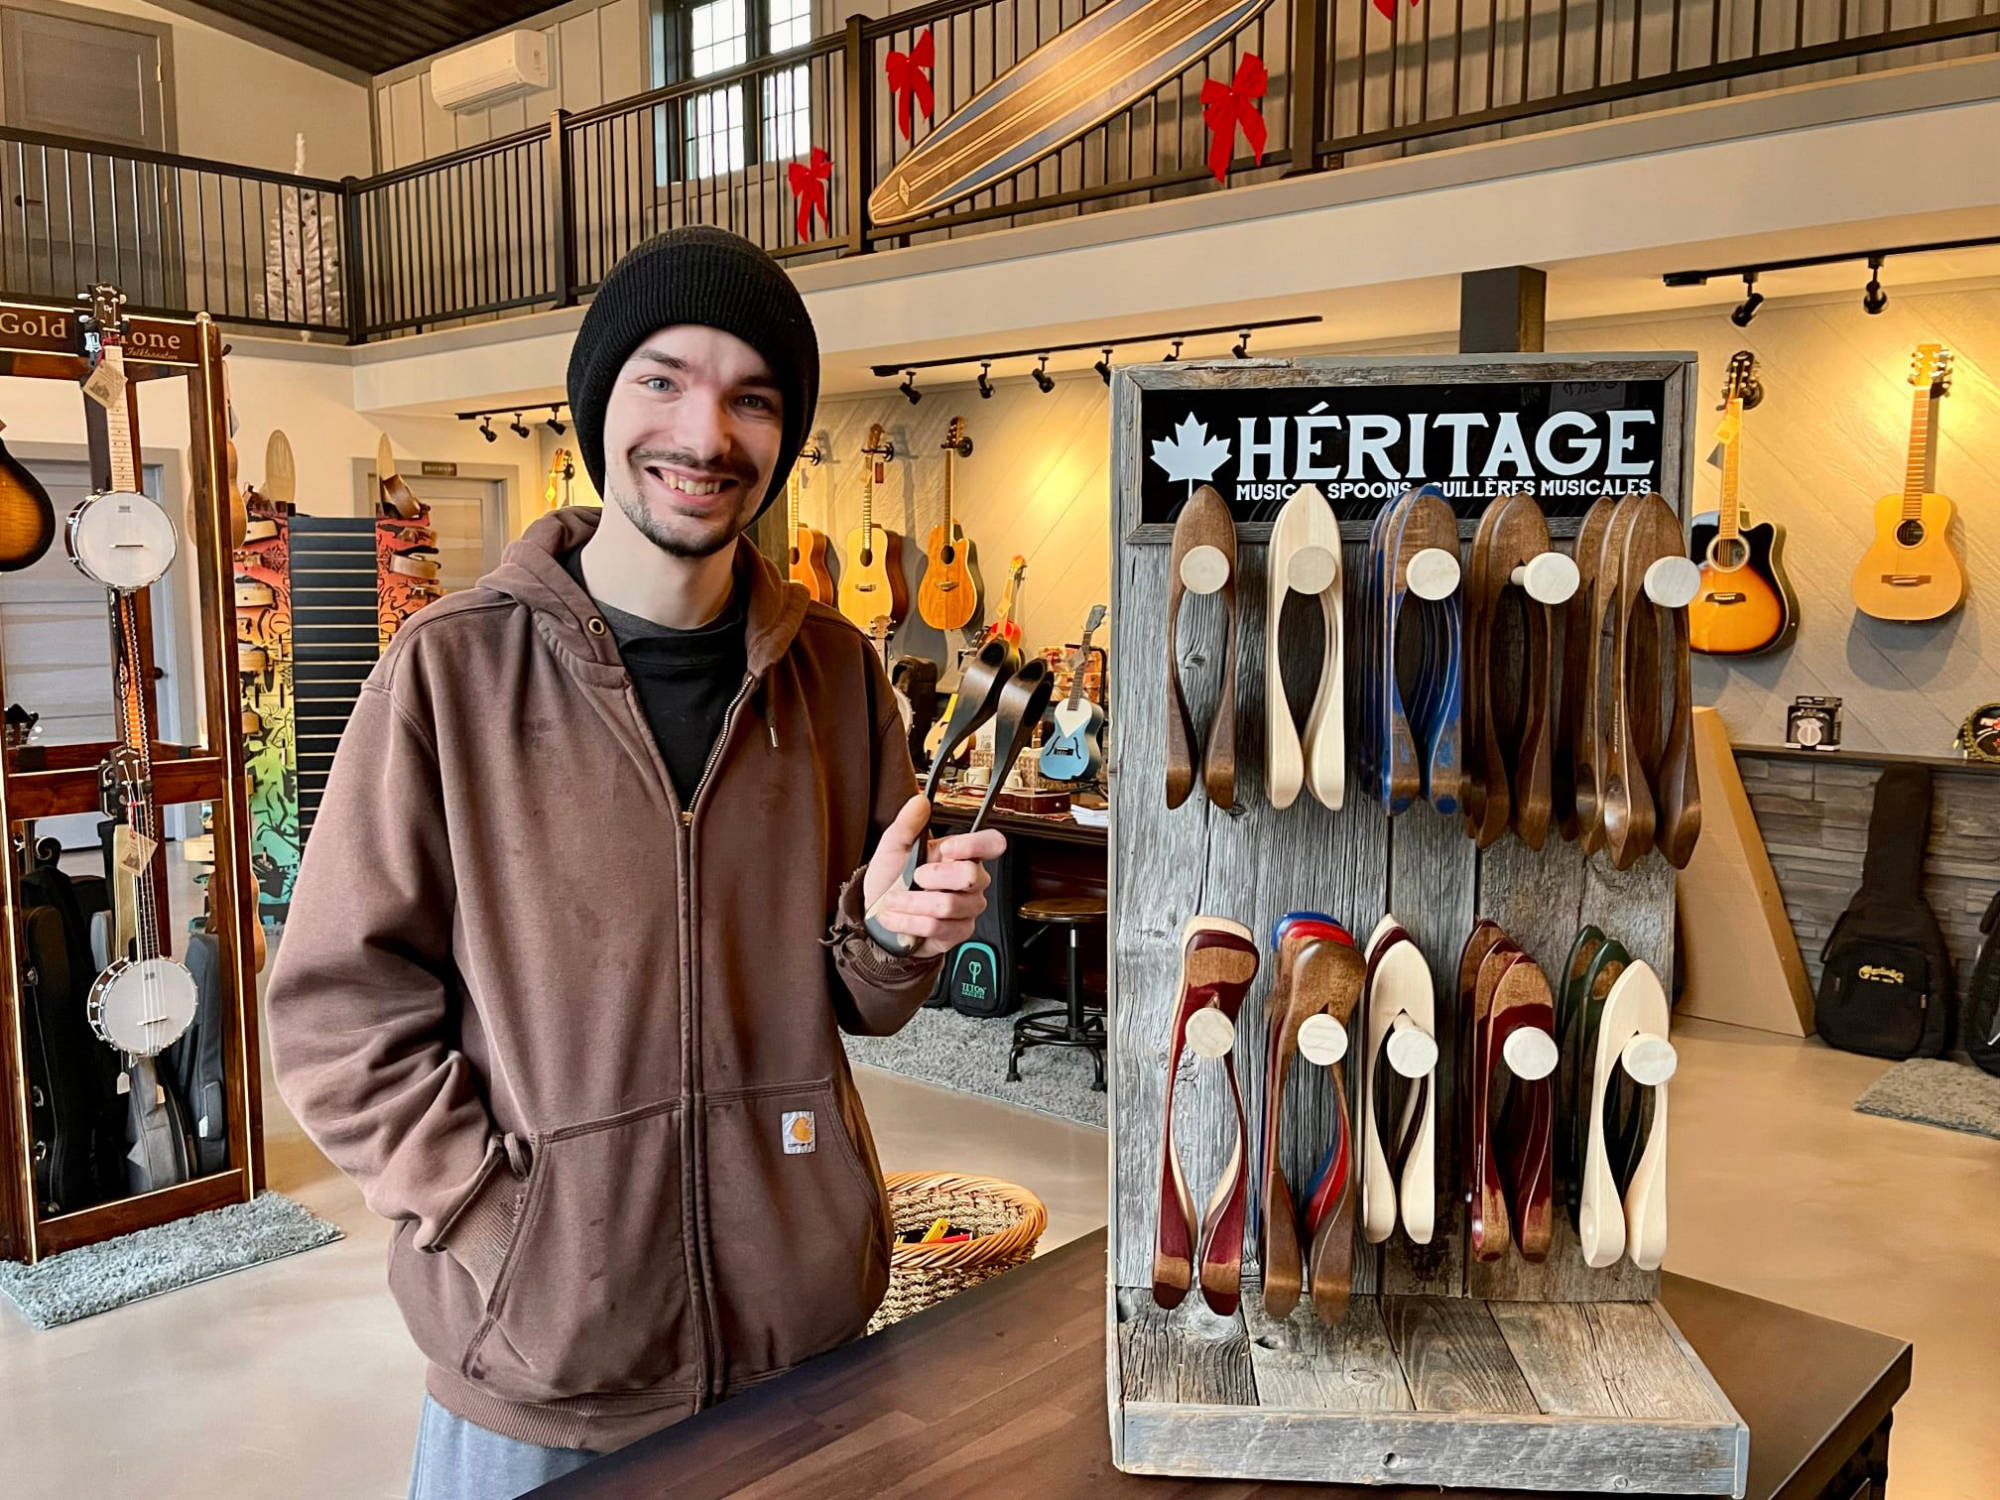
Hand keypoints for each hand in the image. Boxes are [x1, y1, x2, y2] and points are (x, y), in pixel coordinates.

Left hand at [863, 795, 1006, 959]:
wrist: (876, 914)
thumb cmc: (890, 879)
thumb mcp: (893, 846)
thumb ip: (908, 823)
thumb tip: (920, 800)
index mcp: (961, 854)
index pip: (992, 843)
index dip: (975, 845)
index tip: (947, 848)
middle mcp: (971, 881)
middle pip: (970, 876)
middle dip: (933, 877)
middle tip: (913, 877)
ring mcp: (967, 908)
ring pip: (948, 905)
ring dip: (912, 903)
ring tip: (895, 900)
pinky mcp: (957, 933)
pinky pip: (937, 927)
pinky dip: (909, 922)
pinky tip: (898, 918)